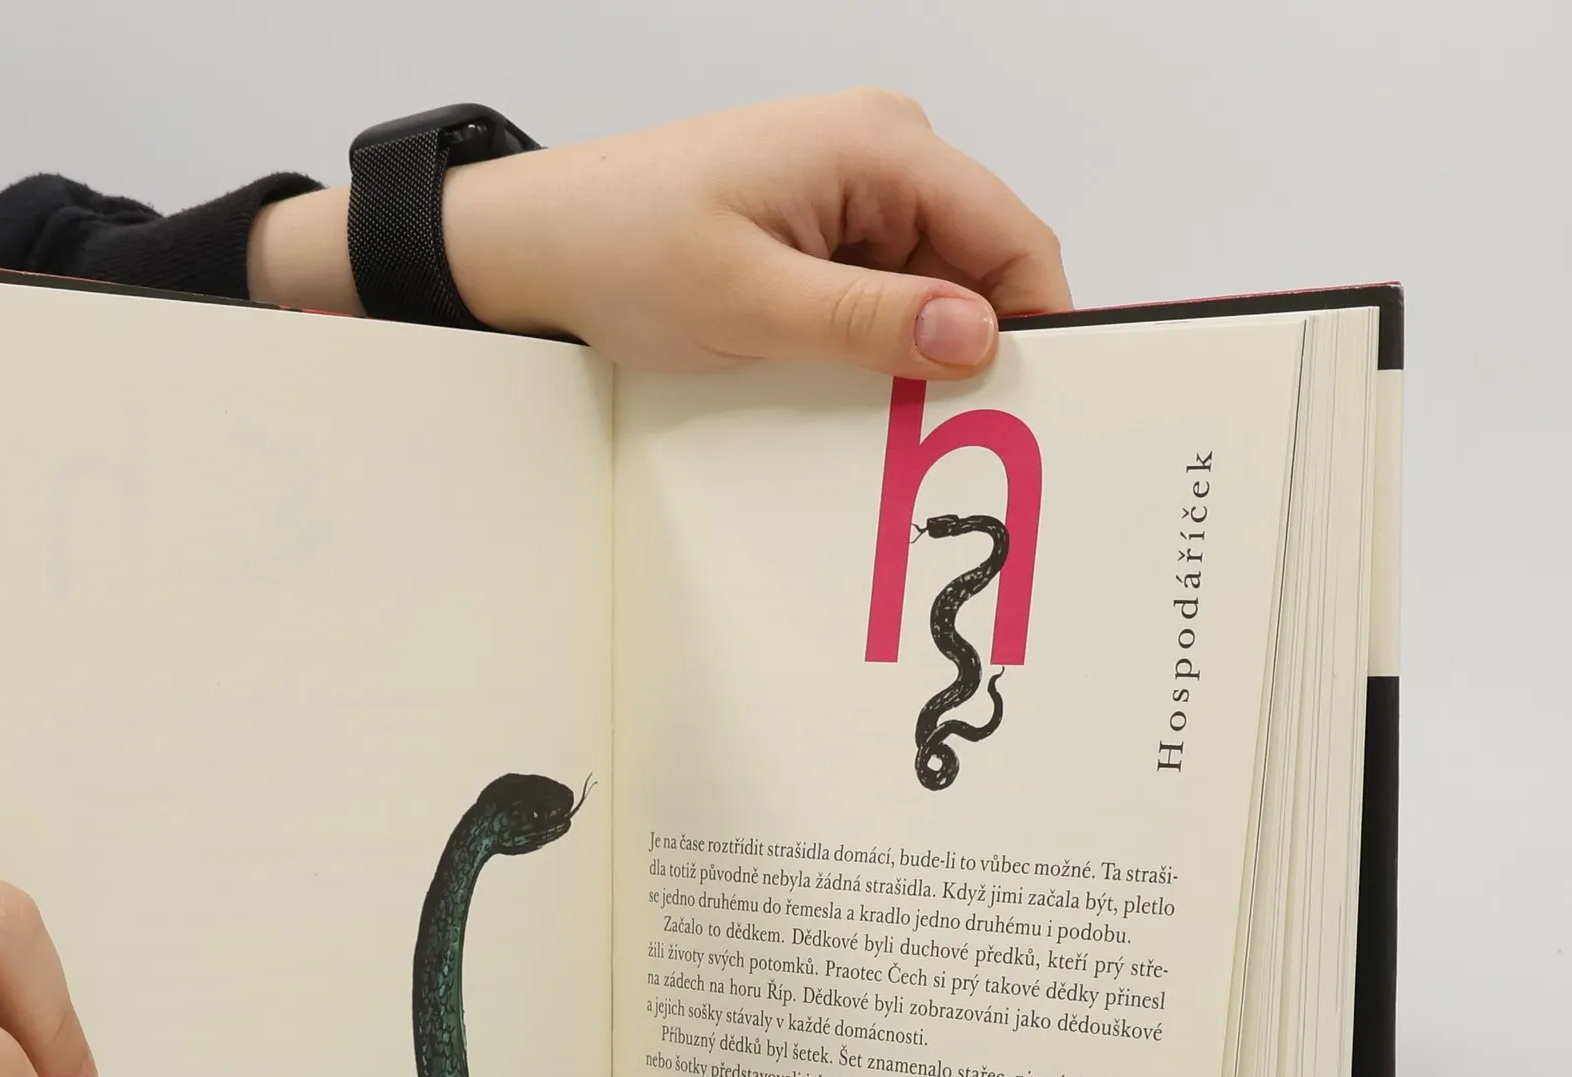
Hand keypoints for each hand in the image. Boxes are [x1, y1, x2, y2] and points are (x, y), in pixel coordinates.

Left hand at [248, 90, 1069, 378]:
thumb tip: (976, 335)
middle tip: (944, 435)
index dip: (1035, 325)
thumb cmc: (621, 247)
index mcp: (881, 146)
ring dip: (917, 353)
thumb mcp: (751, 302)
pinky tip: (844, 384)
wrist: (536, 244)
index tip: (1026, 411)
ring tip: (877, 412)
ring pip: (935, 286)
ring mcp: (853, 191)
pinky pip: (885, 292)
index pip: (1013, 237)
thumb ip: (870, 322)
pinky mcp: (823, 229)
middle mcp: (882, 153)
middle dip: (971, 348)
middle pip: (983, 263)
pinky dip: (878, 343)